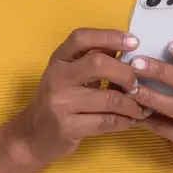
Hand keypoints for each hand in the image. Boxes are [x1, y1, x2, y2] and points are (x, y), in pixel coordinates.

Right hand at [6, 28, 149, 166]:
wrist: (31, 136)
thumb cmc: (57, 100)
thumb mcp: (68, 75)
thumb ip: (92, 60)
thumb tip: (125, 48)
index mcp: (59, 59)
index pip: (82, 38)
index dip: (110, 36)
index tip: (134, 43)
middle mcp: (58, 77)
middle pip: (98, 64)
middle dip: (126, 73)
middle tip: (137, 84)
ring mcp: (61, 103)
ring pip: (108, 98)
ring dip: (131, 104)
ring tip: (141, 108)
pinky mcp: (68, 127)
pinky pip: (106, 122)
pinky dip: (125, 121)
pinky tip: (130, 121)